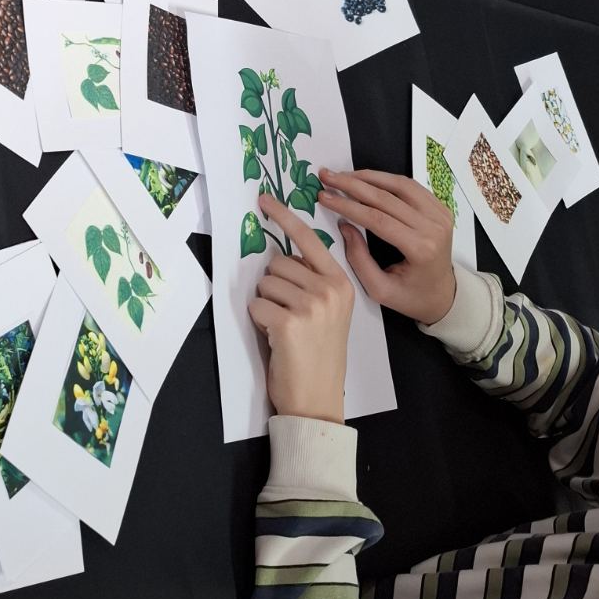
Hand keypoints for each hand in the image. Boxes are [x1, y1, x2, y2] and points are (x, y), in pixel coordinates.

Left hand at [248, 195, 353, 423]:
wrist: (318, 399)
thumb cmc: (319, 355)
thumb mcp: (329, 311)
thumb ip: (313, 281)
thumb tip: (281, 255)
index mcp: (342, 282)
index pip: (309, 239)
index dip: (285, 217)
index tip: (264, 199)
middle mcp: (330, 289)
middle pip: (278, 263)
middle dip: (275, 286)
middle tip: (290, 315)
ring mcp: (311, 304)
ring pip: (265, 283)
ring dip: (267, 304)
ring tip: (286, 328)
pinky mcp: (289, 321)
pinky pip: (256, 304)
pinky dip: (260, 320)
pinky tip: (278, 338)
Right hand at [318, 169, 455, 325]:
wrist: (444, 296)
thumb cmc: (411, 297)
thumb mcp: (379, 290)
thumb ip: (359, 259)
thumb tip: (343, 224)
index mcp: (420, 249)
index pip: (377, 219)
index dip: (347, 205)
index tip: (323, 196)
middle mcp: (434, 228)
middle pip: (387, 198)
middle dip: (352, 185)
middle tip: (327, 176)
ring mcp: (440, 215)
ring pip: (400, 185)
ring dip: (368, 177)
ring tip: (343, 175)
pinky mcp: (441, 209)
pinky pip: (411, 187)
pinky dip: (386, 179)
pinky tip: (366, 179)